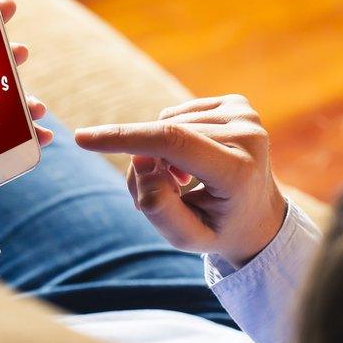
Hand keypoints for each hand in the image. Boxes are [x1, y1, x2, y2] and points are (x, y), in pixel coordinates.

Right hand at [74, 95, 285, 266]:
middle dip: (145, 163)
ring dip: (160, 152)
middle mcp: (249, 135)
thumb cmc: (219, 229)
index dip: (125, 138)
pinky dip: (174, 138)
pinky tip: (193, 162)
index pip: (172, 142)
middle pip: (165, 137)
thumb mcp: (187, 238)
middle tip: (157, 195)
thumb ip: (158, 208)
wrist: (259, 216)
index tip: (83, 138)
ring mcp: (246, 115)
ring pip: (168, 123)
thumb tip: (141, 162)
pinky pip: (179, 114)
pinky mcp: (239, 104)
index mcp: (240, 171)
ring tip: (182, 183)